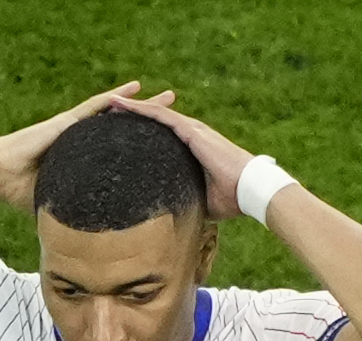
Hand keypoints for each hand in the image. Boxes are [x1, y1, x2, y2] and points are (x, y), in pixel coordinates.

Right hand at [0, 81, 175, 209]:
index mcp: (87, 159)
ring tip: (170, 98)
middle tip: (180, 117)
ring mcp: (78, 128)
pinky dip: (116, 98)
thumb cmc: (20, 192)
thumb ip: (77, 220)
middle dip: (155, 121)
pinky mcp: (68, 122)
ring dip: (146, 105)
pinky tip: (136, 88)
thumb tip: (91, 252)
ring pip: (119, 112)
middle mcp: (86, 140)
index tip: (169, 147)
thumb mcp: (59, 207)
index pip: (123, 151)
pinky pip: (97, 106)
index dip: (146, 147)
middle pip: (129, 128)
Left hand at [106, 95, 256, 219]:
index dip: (144, 132)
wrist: (251, 190)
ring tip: (110, 102)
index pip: (164, 136)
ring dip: (133, 108)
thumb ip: (185, 198)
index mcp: (194, 149)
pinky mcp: (192, 131)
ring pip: (156, 114)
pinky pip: (161, 116)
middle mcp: (192, 134)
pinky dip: (141, 110)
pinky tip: (122, 105)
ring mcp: (192, 130)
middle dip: (134, 116)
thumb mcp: (201, 198)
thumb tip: (171, 215)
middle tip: (111, 112)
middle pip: (157, 121)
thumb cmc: (232, 198)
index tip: (124, 132)